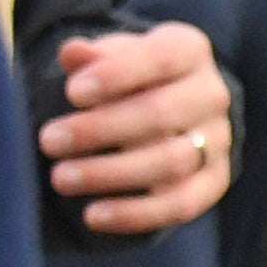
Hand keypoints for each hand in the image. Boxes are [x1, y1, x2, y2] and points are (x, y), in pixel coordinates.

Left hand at [40, 21, 230, 234]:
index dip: (117, 75)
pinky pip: (181, 204)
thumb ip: (92, 57)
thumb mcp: (112, 57)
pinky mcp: (213, 182)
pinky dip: (135, 214)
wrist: (170, 108)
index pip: (162, 58)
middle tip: (49, 141)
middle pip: (162, 113)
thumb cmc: (129, 77)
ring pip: (171, 162)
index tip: (72, 93)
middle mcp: (211, 95)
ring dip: (111, 173)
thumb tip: (72, 52)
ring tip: (60, 178)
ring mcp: (217, 140)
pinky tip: (92, 215)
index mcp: (190, 51)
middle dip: (101, 129)